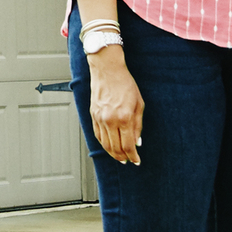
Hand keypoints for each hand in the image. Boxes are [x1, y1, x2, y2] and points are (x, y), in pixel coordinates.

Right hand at [89, 49, 144, 164]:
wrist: (107, 70)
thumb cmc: (125, 83)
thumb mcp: (139, 104)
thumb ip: (138, 125)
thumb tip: (137, 141)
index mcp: (124, 117)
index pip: (128, 145)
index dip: (133, 156)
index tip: (137, 160)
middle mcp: (110, 120)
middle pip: (115, 148)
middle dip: (123, 157)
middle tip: (128, 161)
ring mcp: (100, 118)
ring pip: (105, 144)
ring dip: (113, 153)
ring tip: (119, 157)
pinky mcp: (93, 115)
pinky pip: (97, 135)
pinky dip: (103, 143)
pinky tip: (109, 146)